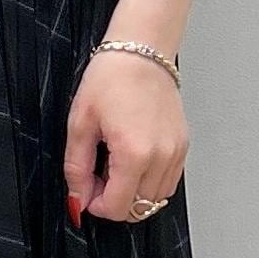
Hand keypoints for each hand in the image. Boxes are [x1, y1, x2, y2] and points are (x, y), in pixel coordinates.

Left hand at [63, 50, 188, 224]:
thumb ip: (76, 170)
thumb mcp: (80, 124)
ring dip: (133, 193)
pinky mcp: (182, 146)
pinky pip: (167, 183)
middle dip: (115, 200)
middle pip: (138, 208)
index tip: (88, 192)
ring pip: (154, 199)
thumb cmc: (112, 77)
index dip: (97, 206)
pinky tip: (135, 161)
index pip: (118, 208)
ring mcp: (175, 152)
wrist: (141, 49)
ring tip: (117, 165)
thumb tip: (78, 200)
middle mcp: (161, 156)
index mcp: (135, 153)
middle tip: (100, 175)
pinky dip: (149, 182)